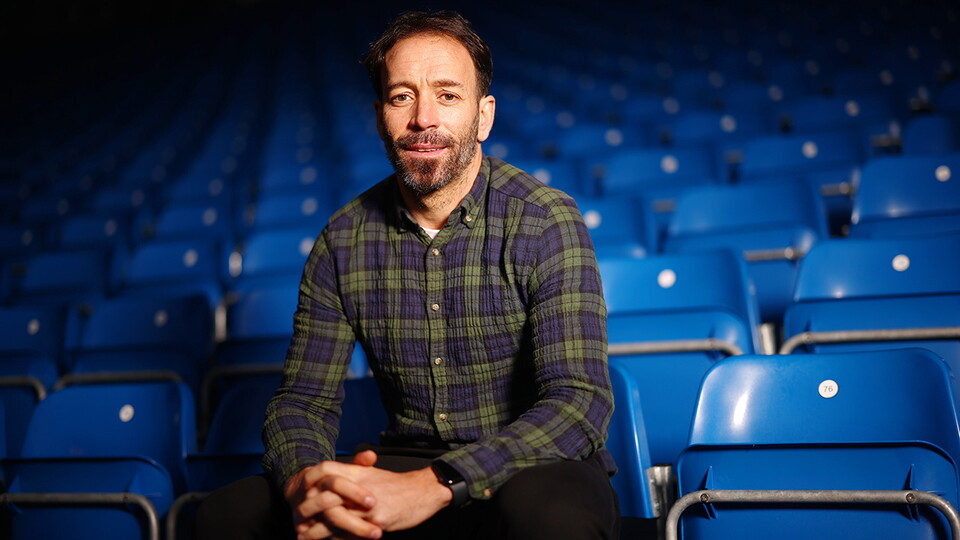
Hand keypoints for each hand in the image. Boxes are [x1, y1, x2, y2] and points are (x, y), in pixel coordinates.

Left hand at [290, 450, 453, 537]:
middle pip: (325, 498)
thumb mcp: (374, 474)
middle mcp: (359, 487)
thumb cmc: (398, 486)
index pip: (325, 473)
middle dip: (308, 512)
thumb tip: (331, 485)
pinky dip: (336, 539)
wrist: (424, 491)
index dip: (310, 484)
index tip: (300, 496)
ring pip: (334, 518)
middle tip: (296, 522)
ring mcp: (367, 505)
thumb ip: (353, 475)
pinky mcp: (376, 520)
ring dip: (316, 531)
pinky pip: (350, 532)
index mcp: (357, 473)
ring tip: (304, 537)